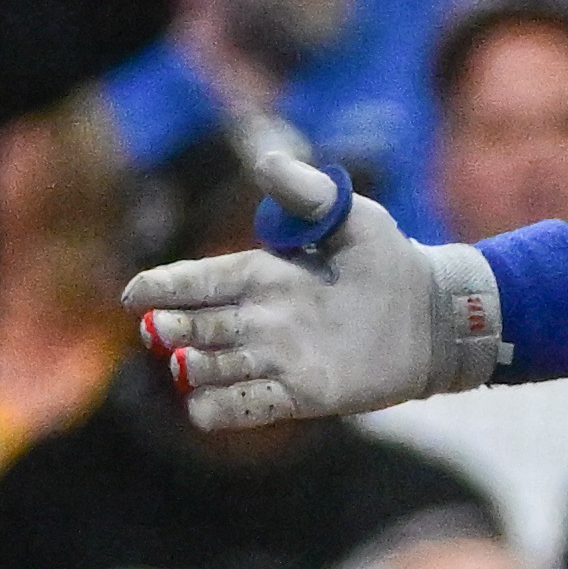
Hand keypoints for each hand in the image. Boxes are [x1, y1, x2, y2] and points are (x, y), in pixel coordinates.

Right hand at [122, 151, 508, 429]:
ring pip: (216, 369)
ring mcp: (279, 359)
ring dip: (195, 370)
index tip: (134, 293)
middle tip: (159, 330)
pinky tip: (203, 406)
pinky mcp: (301, 394)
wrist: (433, 315)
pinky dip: (223, 409)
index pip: (205, 281)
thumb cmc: (391, 261)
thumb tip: (262, 159)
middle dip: (174, 329)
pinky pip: (250, 406)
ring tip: (186, 364)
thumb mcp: (353, 216)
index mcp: (267, 274)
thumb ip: (307, 192)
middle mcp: (264, 319)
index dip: (168, 286)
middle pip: (201, 327)